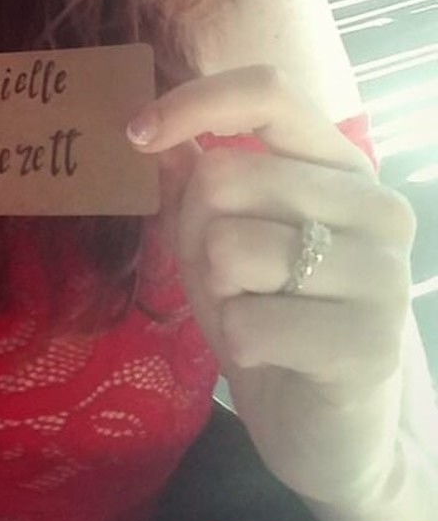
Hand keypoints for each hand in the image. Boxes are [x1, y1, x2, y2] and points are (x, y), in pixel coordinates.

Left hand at [128, 65, 415, 506]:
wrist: (325, 427)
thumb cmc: (268, 313)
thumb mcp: (215, 238)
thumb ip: (192, 181)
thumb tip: (154, 134)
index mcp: (339, 165)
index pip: (269, 93)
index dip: (193, 103)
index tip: (136, 135)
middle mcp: (376, 206)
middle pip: (226, 176)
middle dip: (195, 231)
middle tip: (226, 277)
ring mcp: (384, 274)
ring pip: (231, 248)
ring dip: (218, 291)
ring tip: (258, 313)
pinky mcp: (372, 344)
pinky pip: (249, 323)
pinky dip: (237, 343)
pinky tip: (273, 356)